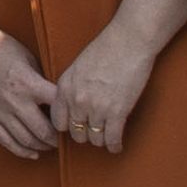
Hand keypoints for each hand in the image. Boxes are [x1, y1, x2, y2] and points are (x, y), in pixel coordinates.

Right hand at [0, 12, 63, 157]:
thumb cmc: (0, 48)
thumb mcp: (28, 58)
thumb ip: (41, 79)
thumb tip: (55, 95)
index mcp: (29, 84)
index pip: (57, 106)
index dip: (69, 115)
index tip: (73, 118)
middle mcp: (15, 101)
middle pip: (43, 131)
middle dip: (56, 139)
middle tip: (63, 138)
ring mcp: (0, 111)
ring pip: (26, 140)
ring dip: (42, 146)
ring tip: (49, 145)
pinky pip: (6, 140)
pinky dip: (21, 151)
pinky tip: (32, 153)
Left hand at [47, 17, 165, 151]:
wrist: (128, 41)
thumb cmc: (105, 50)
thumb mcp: (78, 68)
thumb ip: (72, 88)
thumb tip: (72, 107)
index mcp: (65, 87)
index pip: (58, 122)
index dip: (68, 127)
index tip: (76, 128)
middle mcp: (77, 100)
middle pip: (76, 133)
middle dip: (85, 135)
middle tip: (94, 132)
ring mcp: (96, 107)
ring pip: (94, 139)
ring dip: (101, 140)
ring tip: (107, 137)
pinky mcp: (117, 112)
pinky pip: (111, 139)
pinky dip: (115, 145)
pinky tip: (117, 145)